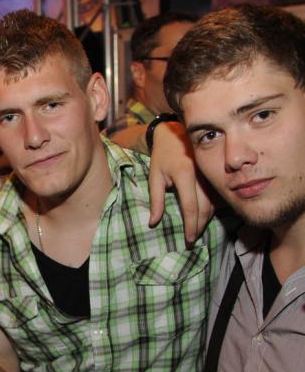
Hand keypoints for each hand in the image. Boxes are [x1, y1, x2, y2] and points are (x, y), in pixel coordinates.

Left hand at [147, 122, 214, 243]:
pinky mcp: (215, 172)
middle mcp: (201, 174)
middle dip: (199, 226)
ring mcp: (210, 173)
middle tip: (192, 240)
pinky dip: (214, 208)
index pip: (191, 207)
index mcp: (185, 174)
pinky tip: (207, 216)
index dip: (191, 226)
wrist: (175, 132)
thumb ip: (155, 200)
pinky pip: (217, 195)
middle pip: (205, 208)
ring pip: (214, 203)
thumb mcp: (154, 177)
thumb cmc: (162, 156)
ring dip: (207, 219)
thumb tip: (154, 222)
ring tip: (197, 231)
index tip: (188, 239)